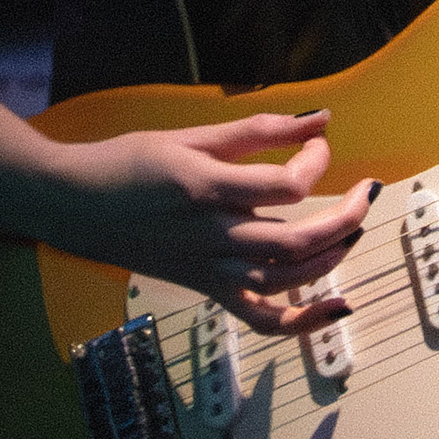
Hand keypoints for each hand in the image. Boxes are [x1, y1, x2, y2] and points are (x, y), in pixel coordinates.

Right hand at [43, 110, 375, 333]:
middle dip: (346, 216)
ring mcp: (210, 268)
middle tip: (365, 192)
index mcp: (207, 188)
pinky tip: (337, 307)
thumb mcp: (190, 135)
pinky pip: (261, 317)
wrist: (73, 204)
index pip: (287, 185)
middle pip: (298, 239)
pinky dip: (303, 320)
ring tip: (352, 229)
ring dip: (332, 256)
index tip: (316, 143)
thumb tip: (318, 118)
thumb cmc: (127, 163)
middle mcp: (212, 235)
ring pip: (287, 277)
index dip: (317, 160)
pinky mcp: (206, 288)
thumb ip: (257, 129)